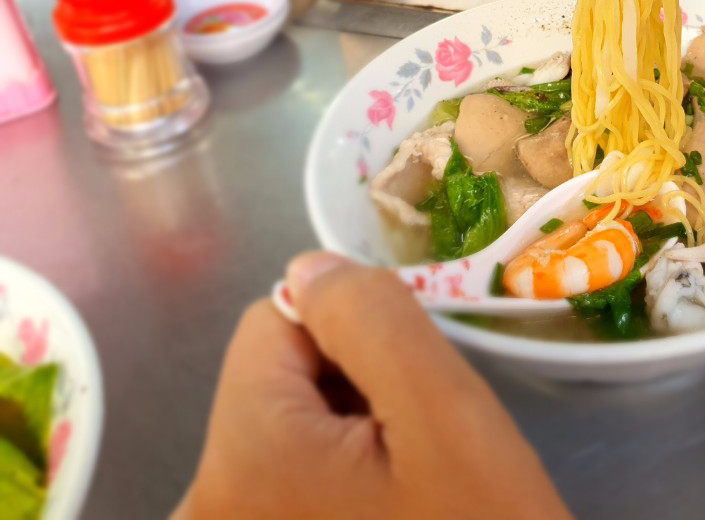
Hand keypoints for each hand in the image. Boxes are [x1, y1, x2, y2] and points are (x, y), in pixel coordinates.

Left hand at [173, 253, 568, 519]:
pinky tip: (392, 508)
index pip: (276, 319)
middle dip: (349, 385)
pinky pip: (286, 481)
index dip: (353, 332)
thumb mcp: (444, 413)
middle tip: (418, 445)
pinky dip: (337, 478)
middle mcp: (202, 507)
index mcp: (240, 456)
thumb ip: (371, 317)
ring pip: (284, 428)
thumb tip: (312, 266)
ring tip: (408, 485)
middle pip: (274, 378)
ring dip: (348, 433)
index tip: (409, 387)